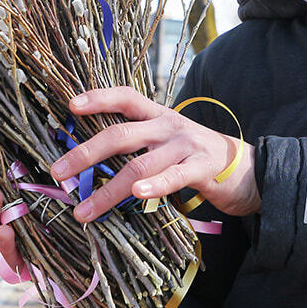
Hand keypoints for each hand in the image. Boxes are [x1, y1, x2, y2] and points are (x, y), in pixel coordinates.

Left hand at [53, 86, 259, 221]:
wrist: (249, 168)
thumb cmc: (198, 158)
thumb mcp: (168, 142)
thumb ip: (140, 145)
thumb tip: (94, 161)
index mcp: (159, 116)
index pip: (125, 97)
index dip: (98, 97)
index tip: (70, 106)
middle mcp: (169, 126)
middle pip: (121, 133)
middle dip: (85, 153)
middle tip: (57, 172)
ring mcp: (186, 146)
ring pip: (139, 164)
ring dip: (107, 190)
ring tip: (83, 210)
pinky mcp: (203, 168)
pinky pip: (174, 177)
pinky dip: (154, 186)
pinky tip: (137, 196)